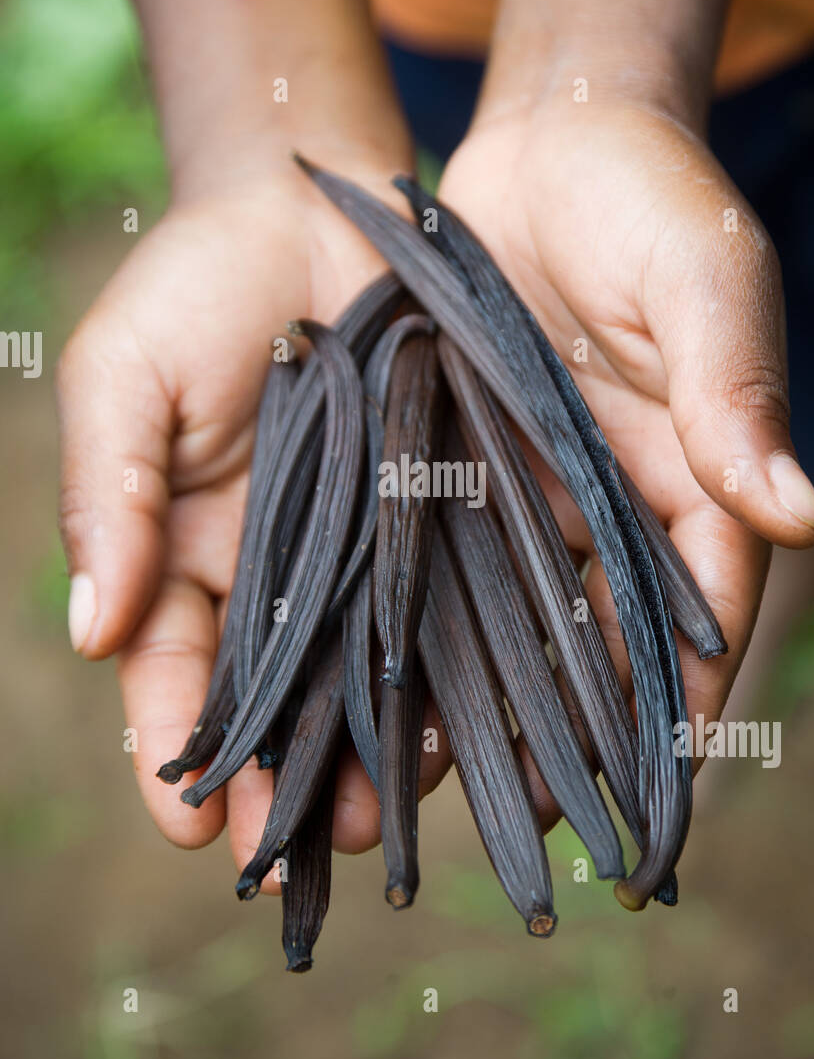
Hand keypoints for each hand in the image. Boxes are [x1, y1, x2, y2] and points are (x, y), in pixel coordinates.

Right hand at [56, 166, 418, 888]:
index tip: (193, 827)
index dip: (175, 753)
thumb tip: (92, 629)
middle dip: (288, 784)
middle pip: (278, 704)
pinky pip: (452, 609)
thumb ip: (110, 494)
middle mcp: (279, 578)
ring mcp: (365, 556)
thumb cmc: (196, 284)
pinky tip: (475, 726)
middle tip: (310, 852)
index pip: (169, 676)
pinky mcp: (444, 522)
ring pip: (367, 681)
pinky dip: (459, 671)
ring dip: (376, 757)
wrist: (314, 207)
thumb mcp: (126, 376)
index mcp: (187, 556)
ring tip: (393, 821)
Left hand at [439, 99, 813, 737]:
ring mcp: (538, 490)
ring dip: (496, 694)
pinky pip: (447, 556)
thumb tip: (795, 514)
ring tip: (454, 777)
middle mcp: (616, 500)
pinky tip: (392, 675)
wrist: (544, 139)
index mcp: (694, 473)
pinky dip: (427, 617)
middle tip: (545, 815)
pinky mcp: (464, 463)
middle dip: (581, 724)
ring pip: (522, 615)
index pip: (701, 604)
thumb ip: (732, 394)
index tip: (656, 782)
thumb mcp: (701, 282)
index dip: (683, 693)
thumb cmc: (647, 196)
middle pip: (607, 635)